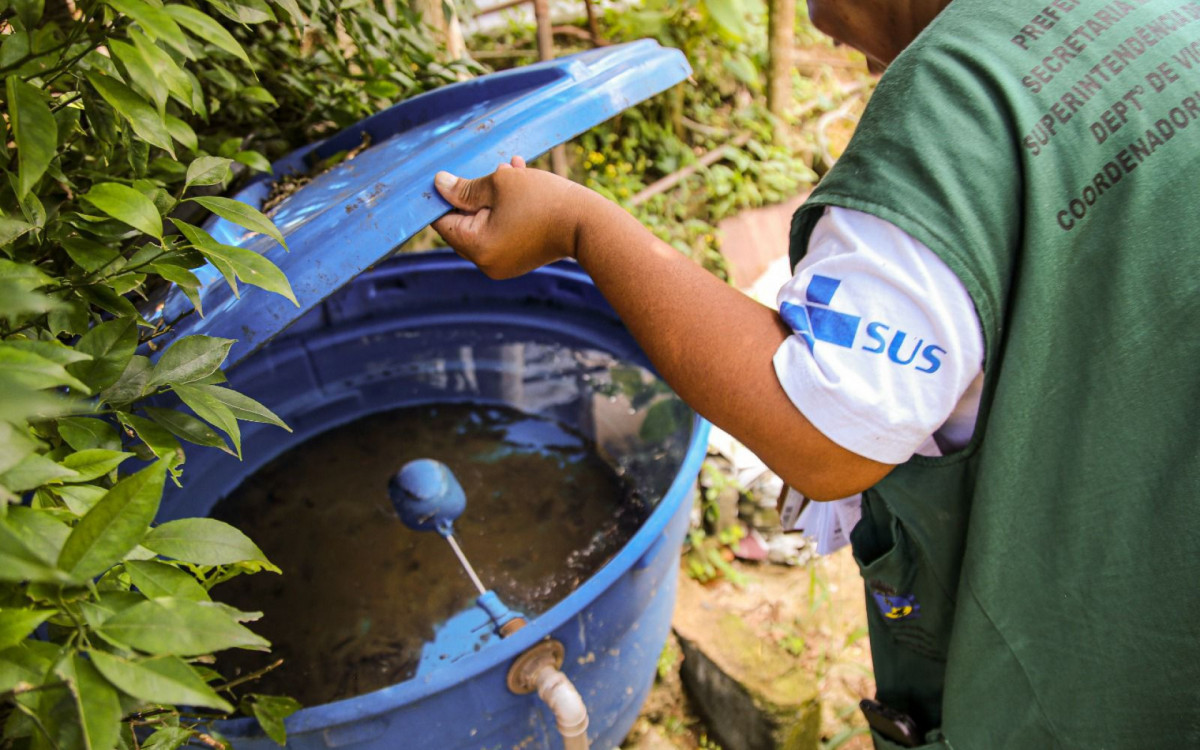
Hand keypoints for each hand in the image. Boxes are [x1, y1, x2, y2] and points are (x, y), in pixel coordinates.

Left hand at [432, 157, 598, 278]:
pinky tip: (520, 183)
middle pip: (463, 224)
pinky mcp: (517, 260)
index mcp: (476, 247)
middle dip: (474, 194)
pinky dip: (505, 211)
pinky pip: (501, 233)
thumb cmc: (544, 201)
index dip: (442, 196)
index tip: (449, 175)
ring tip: (512, 171)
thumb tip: (438, 184)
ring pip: (484, 225)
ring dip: (493, 198)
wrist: (588, 224)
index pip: (442, 221)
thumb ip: (464, 186)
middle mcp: (486, 263)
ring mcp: (502, 265)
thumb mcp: (500, 183)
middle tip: (491, 170)